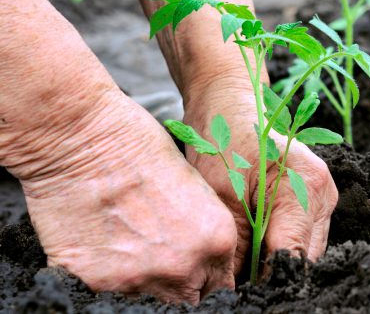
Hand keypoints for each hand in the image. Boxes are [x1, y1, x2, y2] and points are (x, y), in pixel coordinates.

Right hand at [11, 89, 236, 303]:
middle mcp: (184, 266)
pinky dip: (108, 275)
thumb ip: (203, 229)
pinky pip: (109, 293)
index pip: (221, 284)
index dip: (206, 276)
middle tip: (161, 257)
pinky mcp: (96, 282)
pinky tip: (102, 243)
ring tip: (128, 243)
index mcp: (216, 239)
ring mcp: (140, 279)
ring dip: (144, 279)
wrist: (82, 137)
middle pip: (189, 299)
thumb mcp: (192, 184)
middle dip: (180, 283)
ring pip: (151, 299)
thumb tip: (201, 254)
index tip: (194, 270)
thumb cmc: (138, 145)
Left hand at [183, 78, 337, 274]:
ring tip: (243, 264)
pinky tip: (254, 246)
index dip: (266, 281)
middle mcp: (323, 194)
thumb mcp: (222, 195)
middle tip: (237, 281)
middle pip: (304, 258)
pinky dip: (278, 246)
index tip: (240, 293)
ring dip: (275, 261)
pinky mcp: (313, 199)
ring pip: (304, 251)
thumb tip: (237, 288)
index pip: (293, 257)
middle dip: (272, 274)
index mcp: (306, 187)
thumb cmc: (222, 137)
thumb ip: (237, 246)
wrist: (228, 103)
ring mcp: (322, 197)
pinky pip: (300, 236)